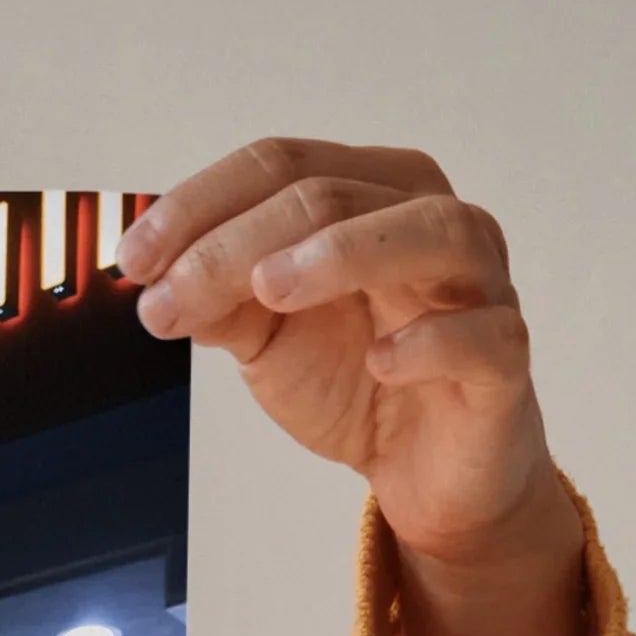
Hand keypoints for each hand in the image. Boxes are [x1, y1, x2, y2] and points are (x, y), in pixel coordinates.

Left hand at [119, 141, 605, 635]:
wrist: (424, 470)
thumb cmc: (356, 378)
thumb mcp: (267, 336)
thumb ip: (219, 299)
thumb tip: (154, 278)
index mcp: (371, 195)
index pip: (282, 165)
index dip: (200, 205)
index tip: (131, 261)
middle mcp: (431, 220)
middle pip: (334, 194)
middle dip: (237, 242)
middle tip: (169, 296)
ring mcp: (479, 284)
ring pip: (429, 232)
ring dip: (343, 253)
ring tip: (269, 290)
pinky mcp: (504, 358)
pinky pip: (483, 334)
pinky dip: (430, 341)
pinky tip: (380, 360)